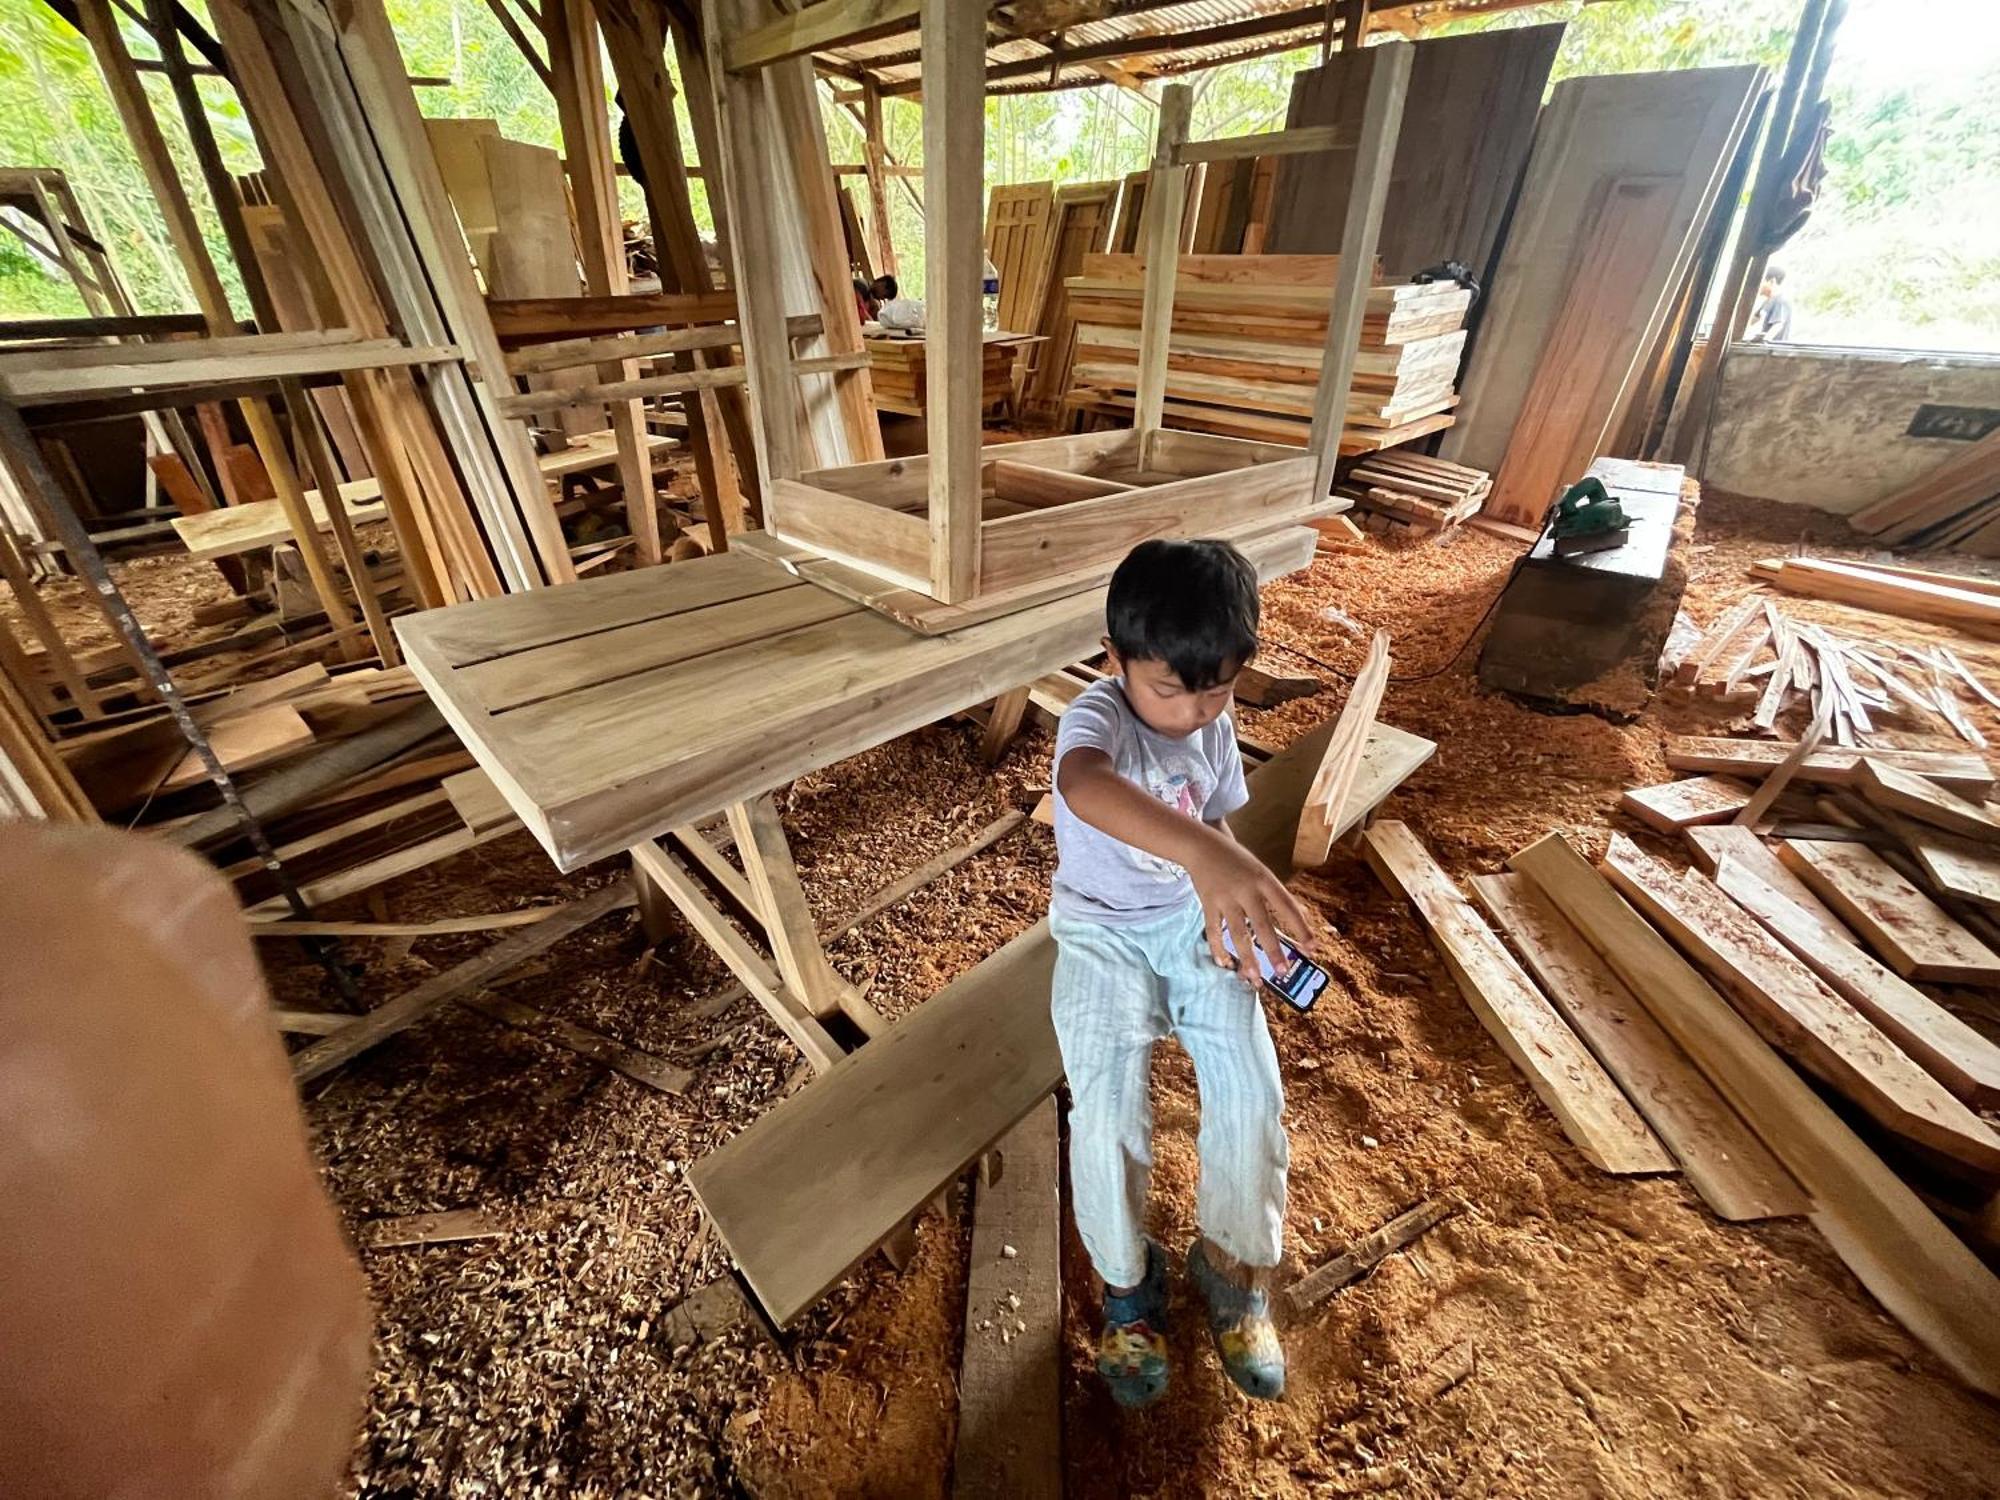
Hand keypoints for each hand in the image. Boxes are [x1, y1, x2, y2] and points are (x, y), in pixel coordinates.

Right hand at [1185, 833, 1316, 976]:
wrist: (1201, 845)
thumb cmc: (1237, 860)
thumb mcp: (1261, 871)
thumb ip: (1277, 894)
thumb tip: (1301, 914)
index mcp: (1264, 879)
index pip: (1287, 906)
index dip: (1300, 928)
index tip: (1312, 948)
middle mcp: (1246, 889)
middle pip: (1262, 924)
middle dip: (1274, 950)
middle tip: (1283, 971)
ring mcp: (1225, 898)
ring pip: (1238, 933)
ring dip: (1247, 957)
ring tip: (1255, 978)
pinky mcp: (1208, 904)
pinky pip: (1214, 931)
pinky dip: (1219, 949)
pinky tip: (1225, 964)